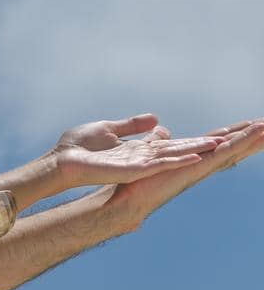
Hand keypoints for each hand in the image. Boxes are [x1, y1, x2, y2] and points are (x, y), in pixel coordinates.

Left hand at [49, 113, 231, 186]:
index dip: (194, 139)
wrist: (59, 161)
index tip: (218, 135)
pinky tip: (196, 156)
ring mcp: (138, 165)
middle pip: (179, 150)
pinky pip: (159, 164)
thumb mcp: (108, 129)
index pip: (171, 144)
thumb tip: (157, 119)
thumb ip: (132, 126)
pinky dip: (178, 160)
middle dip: (203, 144)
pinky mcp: (131, 170)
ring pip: (174, 157)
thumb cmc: (78, 147)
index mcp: (137, 149)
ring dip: (197, 150)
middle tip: (229, 139)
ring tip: (222, 145)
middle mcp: (142, 158)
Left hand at [103, 116, 263, 227]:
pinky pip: (218, 153)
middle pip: (230, 146)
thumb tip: (161, 130)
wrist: (122, 200)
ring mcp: (198, 166)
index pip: (217, 141)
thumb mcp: (145, 152)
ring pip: (230, 149)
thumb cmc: (132, 181)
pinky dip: (235, 144)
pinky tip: (248, 136)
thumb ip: (156, 141)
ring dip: (250, 139)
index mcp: (189, 157)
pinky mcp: (193, 168)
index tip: (255, 124)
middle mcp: (198, 163)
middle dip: (252, 136)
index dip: (236, 133)